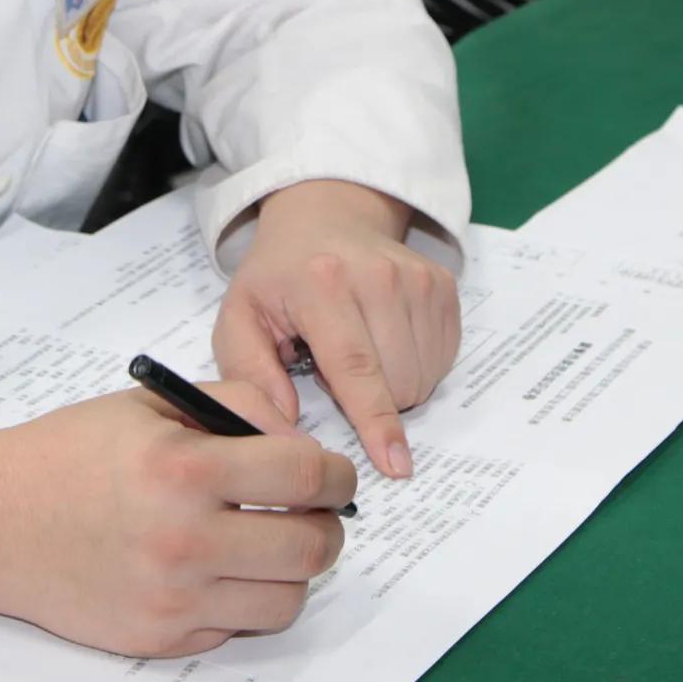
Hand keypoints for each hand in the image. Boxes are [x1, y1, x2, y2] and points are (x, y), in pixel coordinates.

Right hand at [0, 381, 352, 656]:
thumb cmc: (71, 452)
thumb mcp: (154, 403)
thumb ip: (237, 406)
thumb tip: (303, 442)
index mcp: (184, 469)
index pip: (304, 476)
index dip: (336, 473)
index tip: (335, 474)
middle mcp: (183, 541)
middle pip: (310, 549)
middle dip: (327, 527)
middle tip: (314, 513)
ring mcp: (172, 600)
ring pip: (286, 600)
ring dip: (292, 571)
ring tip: (268, 543)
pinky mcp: (159, 639)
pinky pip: (236, 628)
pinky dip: (241, 600)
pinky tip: (216, 569)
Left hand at [213, 179, 459, 478]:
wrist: (325, 217)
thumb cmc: (278, 277)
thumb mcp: (239, 317)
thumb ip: (248, 373)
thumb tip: (282, 424)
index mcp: (321, 284)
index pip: (356, 365)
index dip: (376, 420)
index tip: (395, 465)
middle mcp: (377, 276)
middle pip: (397, 381)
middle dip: (370, 401)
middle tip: (333, 367)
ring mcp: (416, 277)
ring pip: (424, 375)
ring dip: (394, 385)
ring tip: (360, 352)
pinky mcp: (442, 283)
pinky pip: (443, 358)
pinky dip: (416, 365)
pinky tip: (386, 341)